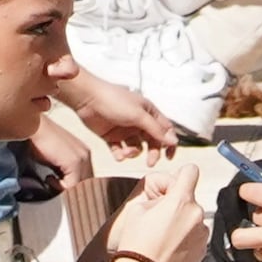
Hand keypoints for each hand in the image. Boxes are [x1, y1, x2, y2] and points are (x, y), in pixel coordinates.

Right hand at [24, 114, 97, 203]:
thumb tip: (61, 188)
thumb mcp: (55, 160)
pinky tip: (48, 178)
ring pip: (80, 186)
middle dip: (72, 191)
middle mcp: (86, 154)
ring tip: (52, 185)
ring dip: (66, 190)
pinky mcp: (74, 161)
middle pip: (86, 183)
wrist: (33, 126)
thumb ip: (62, 172)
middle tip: (56, 192)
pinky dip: (59, 187)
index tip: (60, 190)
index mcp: (84, 153)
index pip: (87, 179)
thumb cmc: (39, 141)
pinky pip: (71, 185)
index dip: (74, 187)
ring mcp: (82, 158)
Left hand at [60, 69, 180, 156]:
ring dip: (133, 153)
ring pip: (136, 148)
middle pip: (152, 141)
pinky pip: (120, 150)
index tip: (169, 157)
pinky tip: (118, 154)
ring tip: (125, 152)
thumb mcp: (138, 115)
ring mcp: (125, 129)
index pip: (165, 129)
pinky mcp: (111, 137)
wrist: (87, 98)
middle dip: (152, 153)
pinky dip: (120, 155)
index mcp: (148, 112)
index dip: (170, 143)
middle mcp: (138, 121)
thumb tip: (174, 141)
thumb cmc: (115, 101)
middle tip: (150, 162)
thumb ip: (156, 129)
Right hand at [99, 165, 212, 261]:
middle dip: (178, 204)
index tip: (176, 183)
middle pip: (190, 198)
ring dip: (183, 222)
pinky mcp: (203, 250)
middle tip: (160, 219)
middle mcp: (196, 214)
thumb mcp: (138, 208)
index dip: (182, 175)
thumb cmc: (136, 243)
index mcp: (180, 200)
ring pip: (193, 218)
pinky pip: (196, 235)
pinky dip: (186, 238)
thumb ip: (158, 195)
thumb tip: (169, 195)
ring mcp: (202, 233)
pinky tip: (170, 248)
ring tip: (164, 238)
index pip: (191, 171)